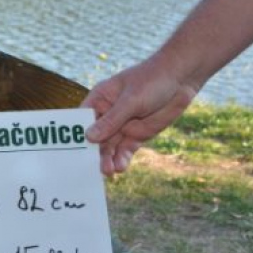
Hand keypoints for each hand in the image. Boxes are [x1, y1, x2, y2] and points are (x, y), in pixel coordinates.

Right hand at [81, 58, 197, 175]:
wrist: (180, 81)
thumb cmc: (151, 81)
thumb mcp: (131, 100)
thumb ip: (112, 120)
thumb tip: (89, 137)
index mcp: (99, 99)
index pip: (83, 119)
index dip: (76, 134)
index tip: (72, 150)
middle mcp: (107, 115)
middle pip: (95, 137)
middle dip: (94, 151)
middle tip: (93, 166)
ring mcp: (122, 126)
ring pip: (109, 147)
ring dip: (107, 159)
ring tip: (108, 171)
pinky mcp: (136, 135)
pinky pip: (125, 150)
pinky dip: (122, 159)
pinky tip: (120, 168)